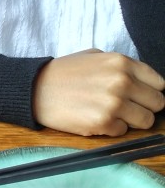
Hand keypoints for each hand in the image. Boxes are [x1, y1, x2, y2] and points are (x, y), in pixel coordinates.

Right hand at [32, 49, 164, 135]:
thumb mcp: (95, 56)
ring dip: (131, 120)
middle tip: (127, 107)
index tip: (140, 95)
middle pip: (157, 103)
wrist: (35, 89)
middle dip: (144, 106)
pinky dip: (112, 128)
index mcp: (121, 63)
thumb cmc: (64, 73)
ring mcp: (113, 104)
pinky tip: (96, 118)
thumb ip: (121, 66)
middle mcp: (121, 82)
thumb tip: (143, 81)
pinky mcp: (102, 123)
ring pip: (145, 121)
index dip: (150, 91)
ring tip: (113, 114)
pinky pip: (122, 131)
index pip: (159, 83)